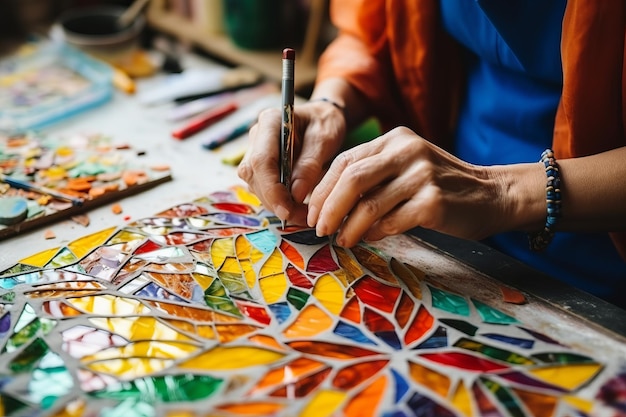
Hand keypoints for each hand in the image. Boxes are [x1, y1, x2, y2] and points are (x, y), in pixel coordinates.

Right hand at [238, 100, 346, 224]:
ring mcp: (255, 152)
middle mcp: (256, 137)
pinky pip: (263, 189)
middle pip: (255, 176)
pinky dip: (278, 202)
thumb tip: (295, 195)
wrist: (323, 118)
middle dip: (275, 201)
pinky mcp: (259, 167)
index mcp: (269, 122)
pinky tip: (297, 208)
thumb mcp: (325, 140)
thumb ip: (309, 165)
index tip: (288, 210)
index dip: (272, 189)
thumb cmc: (325, 123)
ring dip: (277, 205)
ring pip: (256, 186)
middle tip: (303, 217)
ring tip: (304, 214)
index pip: (261, 160)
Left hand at [306, 126, 528, 246]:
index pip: (345, 160)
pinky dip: (376, 233)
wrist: (492, 195)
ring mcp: (422, 175)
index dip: (323, 189)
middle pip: (352, 179)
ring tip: (342, 239)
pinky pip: (393, 221)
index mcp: (394, 140)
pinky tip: (369, 238)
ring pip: (370, 204)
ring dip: (349, 226)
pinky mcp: (435, 202)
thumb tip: (327, 206)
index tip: (311, 212)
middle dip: (329, 208)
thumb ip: (372, 177)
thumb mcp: (405, 167)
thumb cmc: (440, 185)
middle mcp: (407, 151)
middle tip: (320, 229)